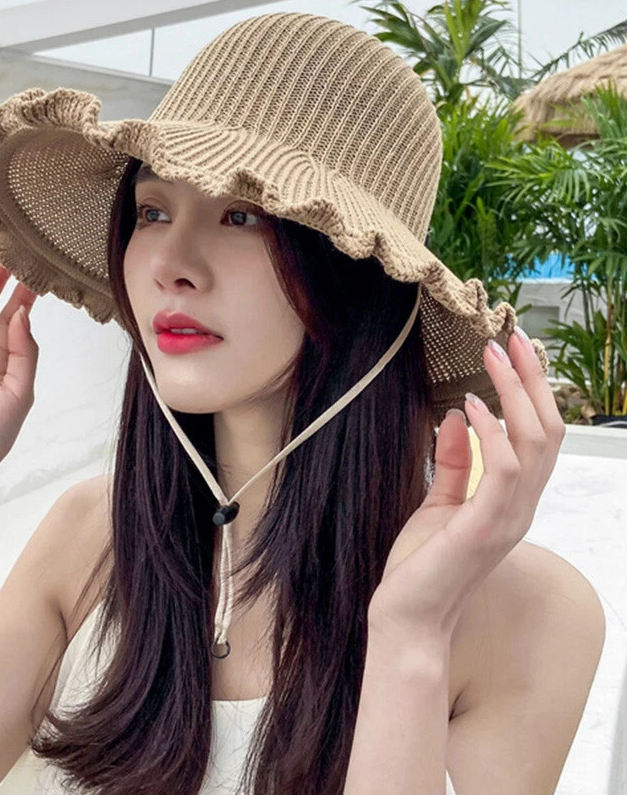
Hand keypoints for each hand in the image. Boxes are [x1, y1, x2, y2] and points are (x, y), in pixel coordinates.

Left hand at [368, 329, 565, 640]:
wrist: (409, 618)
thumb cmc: (424, 565)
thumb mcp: (440, 503)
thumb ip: (454, 463)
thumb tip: (454, 417)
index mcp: (513, 500)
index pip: (539, 436)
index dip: (532, 391)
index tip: (513, 351)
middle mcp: (520, 506)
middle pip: (548, 431)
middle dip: (532, 380)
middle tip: (509, 338)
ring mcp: (508, 518)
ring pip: (535, 443)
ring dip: (514, 394)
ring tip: (490, 357)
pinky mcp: (484, 527)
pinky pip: (503, 470)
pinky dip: (491, 433)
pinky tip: (469, 407)